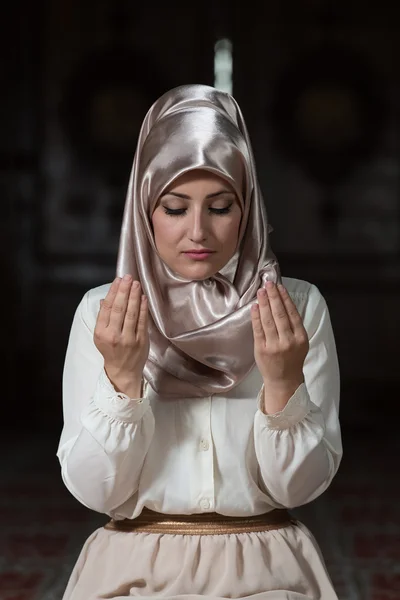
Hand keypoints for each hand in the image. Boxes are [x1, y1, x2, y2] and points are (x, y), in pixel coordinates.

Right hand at [94, 275, 148, 396]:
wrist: (123, 371)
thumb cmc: (111, 351)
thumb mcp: (100, 335)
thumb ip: (103, 317)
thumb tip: (105, 299)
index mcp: (101, 333)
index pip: (107, 308)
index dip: (113, 292)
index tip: (118, 280)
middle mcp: (113, 335)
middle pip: (119, 309)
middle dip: (123, 291)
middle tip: (128, 277)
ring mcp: (128, 339)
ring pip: (131, 313)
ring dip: (134, 296)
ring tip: (135, 284)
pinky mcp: (141, 341)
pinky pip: (142, 321)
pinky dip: (143, 308)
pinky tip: (143, 298)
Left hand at [251, 282, 308, 412]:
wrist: (284, 380)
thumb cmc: (292, 359)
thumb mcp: (300, 342)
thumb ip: (293, 325)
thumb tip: (282, 301)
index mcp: (300, 338)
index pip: (292, 313)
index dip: (285, 298)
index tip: (279, 287)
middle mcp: (288, 341)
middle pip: (280, 314)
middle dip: (273, 297)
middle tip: (268, 283)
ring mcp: (274, 346)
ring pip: (268, 320)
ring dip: (264, 303)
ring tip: (260, 291)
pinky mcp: (261, 350)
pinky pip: (258, 330)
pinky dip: (256, 316)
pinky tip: (255, 306)